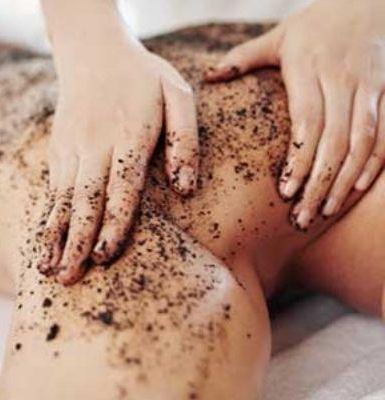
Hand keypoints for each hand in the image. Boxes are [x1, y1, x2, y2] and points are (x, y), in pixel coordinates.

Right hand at [40, 38, 198, 284]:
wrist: (92, 51)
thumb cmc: (143, 77)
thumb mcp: (177, 94)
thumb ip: (185, 140)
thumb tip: (186, 189)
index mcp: (129, 133)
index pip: (120, 185)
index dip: (112, 222)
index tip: (103, 255)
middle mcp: (94, 144)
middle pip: (84, 200)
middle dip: (76, 241)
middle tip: (69, 278)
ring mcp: (71, 148)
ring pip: (62, 200)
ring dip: (55, 237)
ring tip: (49, 271)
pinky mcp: (58, 151)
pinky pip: (52, 191)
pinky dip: (47, 220)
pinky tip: (43, 245)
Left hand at [206, 0, 384, 229]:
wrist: (369, 1)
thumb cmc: (315, 26)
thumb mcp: (278, 38)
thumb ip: (243, 58)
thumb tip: (208, 77)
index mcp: (309, 68)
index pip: (307, 122)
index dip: (299, 159)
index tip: (285, 190)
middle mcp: (342, 79)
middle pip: (333, 140)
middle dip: (318, 182)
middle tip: (299, 216)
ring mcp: (369, 87)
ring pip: (362, 142)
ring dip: (344, 181)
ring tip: (323, 211)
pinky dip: (373, 164)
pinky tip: (354, 189)